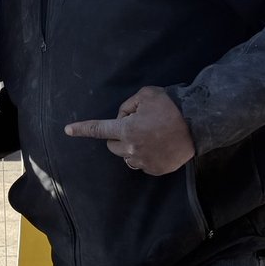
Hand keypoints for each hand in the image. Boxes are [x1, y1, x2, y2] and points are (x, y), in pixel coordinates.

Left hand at [64, 86, 194, 174]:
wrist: (198, 123)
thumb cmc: (171, 106)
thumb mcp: (145, 95)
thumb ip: (128, 106)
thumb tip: (123, 118)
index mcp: (125, 129)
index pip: (98, 129)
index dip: (81, 129)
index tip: (67, 130)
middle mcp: (131, 149)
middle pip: (112, 145)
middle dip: (118, 135)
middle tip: (137, 125)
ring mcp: (143, 162)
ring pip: (127, 156)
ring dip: (131, 147)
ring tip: (150, 136)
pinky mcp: (155, 170)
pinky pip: (142, 163)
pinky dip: (145, 155)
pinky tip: (158, 145)